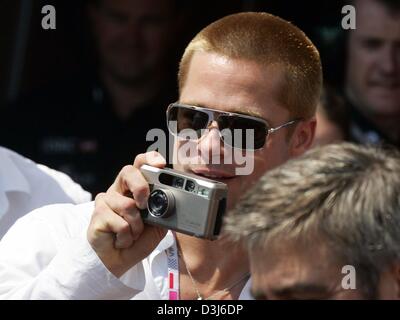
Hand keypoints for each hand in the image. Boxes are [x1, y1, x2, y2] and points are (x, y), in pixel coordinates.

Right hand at [87, 151, 167, 276]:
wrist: (119, 261)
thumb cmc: (137, 240)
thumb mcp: (158, 224)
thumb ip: (163, 210)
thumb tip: (172, 202)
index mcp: (134, 187)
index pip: (139, 164)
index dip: (149, 159)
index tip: (160, 163)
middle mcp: (119, 189)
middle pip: (128, 171)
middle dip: (140, 187)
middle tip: (144, 205)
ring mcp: (106, 200)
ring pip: (127, 205)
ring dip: (136, 226)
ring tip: (132, 234)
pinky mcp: (98, 214)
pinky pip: (120, 223)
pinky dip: (126, 236)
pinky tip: (122, 239)